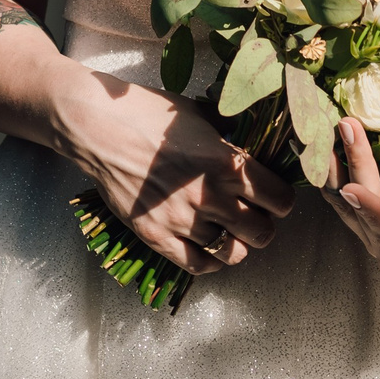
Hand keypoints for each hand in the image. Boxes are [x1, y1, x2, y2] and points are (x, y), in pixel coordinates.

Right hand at [61, 82, 296, 274]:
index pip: (280, 199)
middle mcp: (210, 197)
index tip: (274, 195)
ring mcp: (182, 221)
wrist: (97, 126)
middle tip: (254, 214)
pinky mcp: (156, 236)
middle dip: (264, 224)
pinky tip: (210, 247)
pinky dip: (211, 262)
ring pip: (233, 253)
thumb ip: (230, 134)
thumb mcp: (200, 114)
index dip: (281, 199)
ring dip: (238, 244)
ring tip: (231, 231)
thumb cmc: (148, 112)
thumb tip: (254, 143)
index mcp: (227, 163)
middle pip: (262, 232)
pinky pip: (198, 266)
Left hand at [321, 118, 379, 283]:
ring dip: (334, 165)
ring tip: (325, 125)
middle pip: (360, 214)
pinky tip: (325, 136)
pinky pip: (343, 194)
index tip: (353, 189)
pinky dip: (334, 167)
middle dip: (351, 169)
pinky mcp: (372, 216)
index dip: (373, 214)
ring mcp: (379, 236)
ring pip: (344, 203)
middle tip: (345, 126)